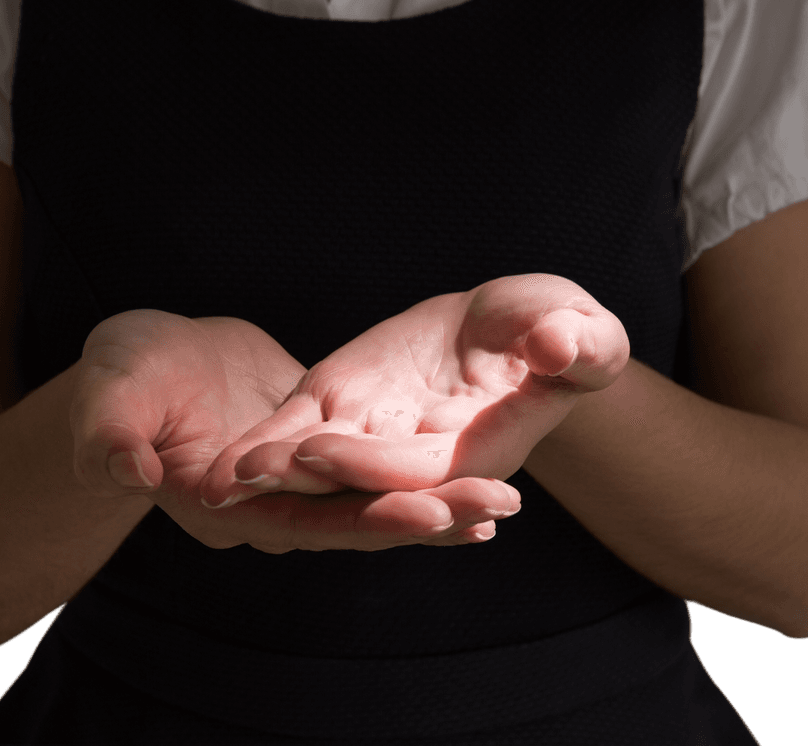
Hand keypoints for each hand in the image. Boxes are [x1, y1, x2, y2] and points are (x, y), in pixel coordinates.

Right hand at [69, 310, 519, 552]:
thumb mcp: (106, 393)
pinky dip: (418, 475)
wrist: (141, 367)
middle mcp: (268, 513)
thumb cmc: (115, 377)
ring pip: (374, 502)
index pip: (306, 523)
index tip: (433, 511)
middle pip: (357, 523)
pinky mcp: (316, 455)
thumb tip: (123, 470)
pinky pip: (375, 471)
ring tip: (507, 499)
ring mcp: (295, 490)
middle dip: (428, 516)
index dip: (367, 519)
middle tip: (501, 504)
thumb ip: (108, 433)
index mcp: (223, 507)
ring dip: (437, 501)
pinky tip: (471, 472)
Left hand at [200, 274, 628, 505]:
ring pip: (321, 464)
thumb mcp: (582, 330)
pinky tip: (224, 462)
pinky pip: (302, 431)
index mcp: (480, 452)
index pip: (426, 468)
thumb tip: (563, 345)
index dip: (378, 462)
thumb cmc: (555, 330)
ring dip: (274, 472)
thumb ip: (581, 345)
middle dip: (306, 477)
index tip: (329, 450)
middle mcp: (419, 458)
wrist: (506, 328)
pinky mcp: (342, 408)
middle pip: (360, 478)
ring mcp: (375, 436)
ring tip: (225, 476)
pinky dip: (267, 446)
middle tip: (256, 474)